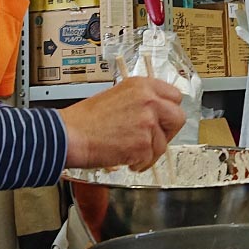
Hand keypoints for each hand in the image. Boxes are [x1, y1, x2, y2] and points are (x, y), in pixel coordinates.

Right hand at [59, 77, 184, 170]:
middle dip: (168, 131)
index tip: (163, 119)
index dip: (169, 110)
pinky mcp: (143, 144)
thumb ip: (141, 100)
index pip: (174, 95)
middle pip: (178, 117)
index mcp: (142, 85)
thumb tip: (158, 113)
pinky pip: (151, 158)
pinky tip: (125, 157)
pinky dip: (139, 162)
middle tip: (153, 138)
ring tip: (130, 150)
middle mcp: (149, 100)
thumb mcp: (118, 95)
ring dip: (149, 151)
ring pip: (164, 143)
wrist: (71, 134)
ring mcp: (148, 122)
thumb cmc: (87, 118)